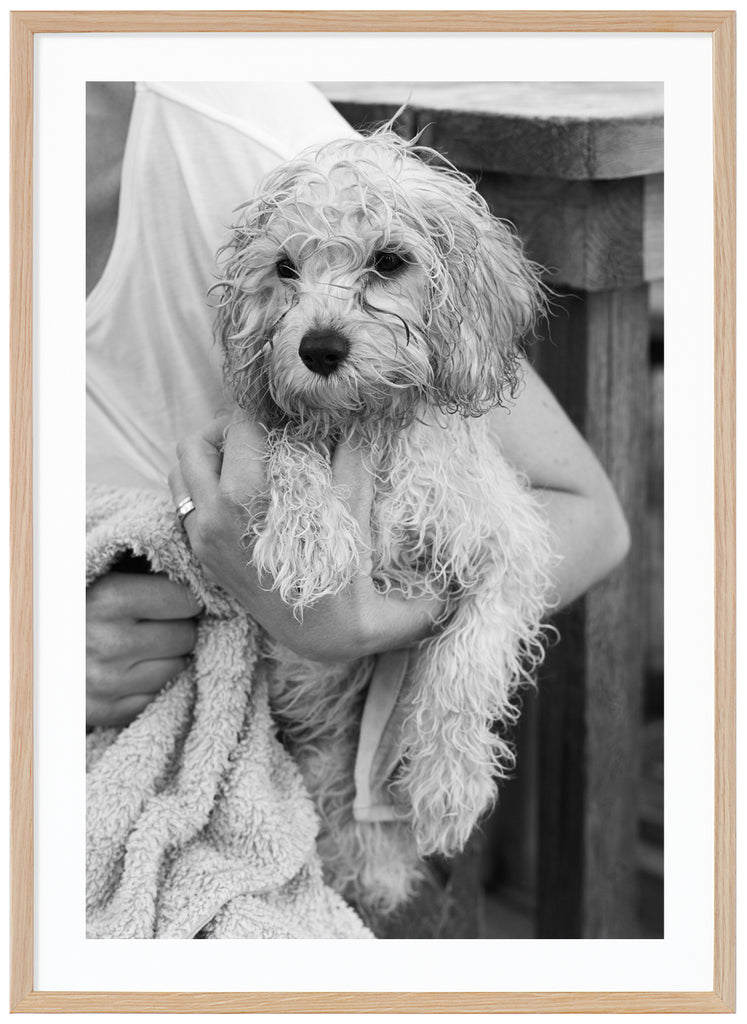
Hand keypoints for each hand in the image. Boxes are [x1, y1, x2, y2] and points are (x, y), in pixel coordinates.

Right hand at [87, 571, 201, 726]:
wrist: (31, 650)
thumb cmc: (81, 605)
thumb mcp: (105, 576)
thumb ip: (148, 571)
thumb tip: (205, 572)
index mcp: (109, 599)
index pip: (187, 600)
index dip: (190, 597)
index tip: (182, 598)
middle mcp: (109, 643)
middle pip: (186, 636)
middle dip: (181, 628)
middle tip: (162, 623)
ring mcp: (107, 682)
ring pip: (178, 669)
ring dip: (171, 658)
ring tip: (147, 646)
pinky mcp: (108, 711)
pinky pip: (159, 696)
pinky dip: (156, 684)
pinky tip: (136, 670)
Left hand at [169, 415, 442, 661]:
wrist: (328, 640)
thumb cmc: (345, 580)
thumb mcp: (353, 516)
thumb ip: (353, 461)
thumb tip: (355, 421)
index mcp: (244, 503)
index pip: (238, 429)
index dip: (263, 411)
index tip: (285, 413)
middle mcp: (212, 519)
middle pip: (195, 443)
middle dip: (228, 429)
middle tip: (264, 433)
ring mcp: (202, 541)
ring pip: (182, 473)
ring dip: (211, 458)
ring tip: (251, 460)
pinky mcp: (202, 557)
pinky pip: (186, 504)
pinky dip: (206, 487)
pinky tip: (244, 494)